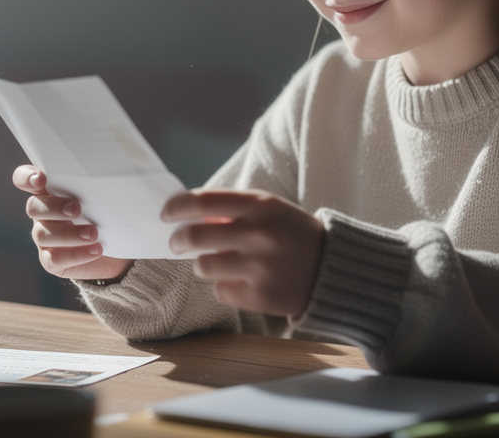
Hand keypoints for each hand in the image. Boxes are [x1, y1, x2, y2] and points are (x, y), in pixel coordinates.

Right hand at [13, 165, 132, 281]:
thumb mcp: (104, 194)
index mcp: (50, 190)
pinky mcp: (51, 260)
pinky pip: (54, 259)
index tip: (41, 178)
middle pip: (33, 207)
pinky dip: (76, 254)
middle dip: (54, 207)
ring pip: (43, 234)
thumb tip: (110, 171)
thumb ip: (97, 182)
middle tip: (77, 208)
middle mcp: (43, 212)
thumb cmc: (107, 211)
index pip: (25, 178)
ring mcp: (45, 237)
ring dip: (69, 234)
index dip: (26, 178)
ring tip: (94, 233)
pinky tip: (96, 249)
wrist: (118, 246)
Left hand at [162, 189, 323, 316]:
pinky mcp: (260, 296)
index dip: (176, 207)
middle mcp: (260, 234)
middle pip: (194, 237)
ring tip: (221, 262)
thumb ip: (232, 210)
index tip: (166, 214)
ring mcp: (260, 268)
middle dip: (178, 241)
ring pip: (203, 267)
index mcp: (261, 206)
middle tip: (176, 243)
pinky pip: (221, 290)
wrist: (332, 268)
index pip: (203, 201)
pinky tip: (246, 281)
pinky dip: (226, 286)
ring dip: (204, 264)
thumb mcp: (270, 210)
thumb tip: (187, 217)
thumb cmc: (292, 234)